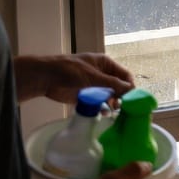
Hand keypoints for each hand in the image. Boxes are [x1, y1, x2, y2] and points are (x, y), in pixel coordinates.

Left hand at [15, 53, 134, 103]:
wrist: (47, 78)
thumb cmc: (71, 71)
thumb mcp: (93, 77)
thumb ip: (112, 84)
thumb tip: (131, 90)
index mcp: (105, 64)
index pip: (124, 75)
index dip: (129, 86)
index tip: (132, 100)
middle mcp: (102, 74)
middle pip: (118, 87)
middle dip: (121, 96)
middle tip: (120, 107)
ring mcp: (94, 86)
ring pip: (109, 96)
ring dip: (111, 103)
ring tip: (111, 111)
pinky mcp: (86, 96)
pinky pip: (98, 103)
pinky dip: (102, 108)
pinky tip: (103, 113)